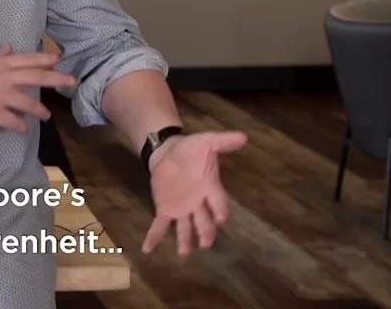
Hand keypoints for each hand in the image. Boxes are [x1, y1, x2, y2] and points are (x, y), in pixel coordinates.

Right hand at [0, 42, 77, 131]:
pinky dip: (20, 127)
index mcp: (0, 63)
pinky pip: (12, 121)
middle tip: (72, 82)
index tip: (59, 59)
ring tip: (47, 116)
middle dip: (56, 79)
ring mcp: (0, 96)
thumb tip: (9, 47)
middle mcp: (5, 77)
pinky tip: (24, 130)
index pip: (29, 59)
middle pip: (37, 77)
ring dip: (40, 110)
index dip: (46, 59)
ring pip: (28, 103)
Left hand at [141, 130, 246, 256]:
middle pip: (204, 221)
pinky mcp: (165, 208)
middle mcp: (198, 202)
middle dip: (206, 232)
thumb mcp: (207, 141)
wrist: (168, 151)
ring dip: (185, 240)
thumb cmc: (191, 149)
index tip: (221, 219)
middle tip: (206, 243)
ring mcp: (181, 208)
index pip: (218, 202)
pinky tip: (148, 249)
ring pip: (185, 227)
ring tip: (185, 253)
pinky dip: (155, 237)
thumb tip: (243, 137)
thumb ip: (223, 141)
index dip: (220, 210)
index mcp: (209, 187)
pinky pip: (161, 225)